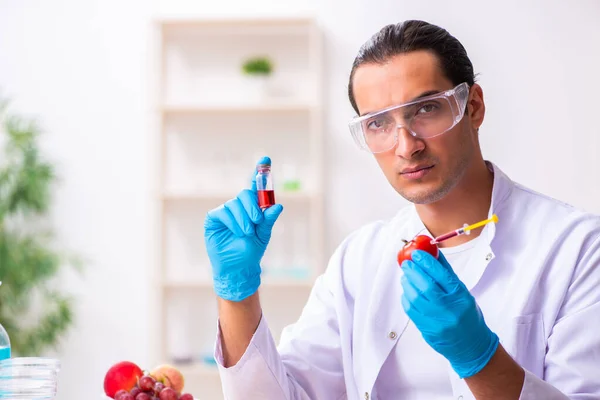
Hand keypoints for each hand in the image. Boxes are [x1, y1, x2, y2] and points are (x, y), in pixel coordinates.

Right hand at [204, 156, 282, 301]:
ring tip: (247, 233)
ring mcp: (226, 211)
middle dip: (253, 206)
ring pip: (235, 204)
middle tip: (258, 220)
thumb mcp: (264, 234)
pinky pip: (224, 212)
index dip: (260, 171)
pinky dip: (233, 222)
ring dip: (244, 219)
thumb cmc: (251, 250)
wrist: (238, 267)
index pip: (255, 186)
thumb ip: (269, 219)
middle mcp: (239, 206)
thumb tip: (278, 205)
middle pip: (245, 193)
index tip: (265, 159)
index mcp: (252, 207)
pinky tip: (237, 232)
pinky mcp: (214, 218)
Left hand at [400, 250, 498, 378]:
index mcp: (460, 297)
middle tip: (406, 263)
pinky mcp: (427, 330)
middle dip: (413, 271)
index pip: (441, 275)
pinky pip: (411, 310)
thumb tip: (433, 254)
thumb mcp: (462, 293)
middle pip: (426, 286)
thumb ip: (447, 274)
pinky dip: (406, 297)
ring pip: (416, 297)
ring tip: (406, 276)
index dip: (427, 262)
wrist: (471, 346)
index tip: (417, 253)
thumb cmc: (467, 316)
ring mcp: (437, 321)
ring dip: (407, 283)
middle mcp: (449, 309)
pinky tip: (407, 291)